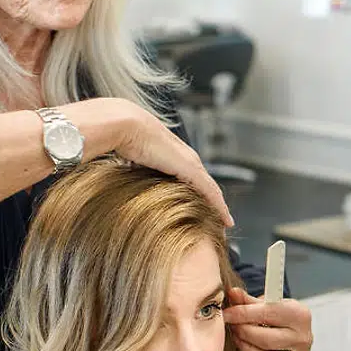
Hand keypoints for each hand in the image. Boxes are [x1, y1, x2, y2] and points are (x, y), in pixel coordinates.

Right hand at [109, 100, 233, 226]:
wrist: (126, 126)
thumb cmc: (125, 139)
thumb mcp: (135, 160)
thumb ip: (140, 171)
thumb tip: (131, 183)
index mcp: (176, 156)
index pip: (195, 179)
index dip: (202, 195)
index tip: (205, 210)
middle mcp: (187, 158)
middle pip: (207, 186)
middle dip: (214, 203)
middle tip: (220, 222)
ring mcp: (191, 163)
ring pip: (212, 190)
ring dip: (219, 208)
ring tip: (225, 224)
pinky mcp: (191, 169)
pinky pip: (211, 192)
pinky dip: (219, 207)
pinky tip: (225, 219)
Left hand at [222, 287, 312, 350]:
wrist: (297, 337)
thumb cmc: (282, 320)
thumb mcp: (268, 306)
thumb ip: (249, 301)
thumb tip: (232, 293)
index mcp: (299, 314)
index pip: (266, 313)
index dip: (242, 313)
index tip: (226, 313)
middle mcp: (302, 335)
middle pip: (263, 336)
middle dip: (241, 330)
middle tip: (230, 324)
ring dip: (244, 343)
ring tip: (236, 335)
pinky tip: (245, 346)